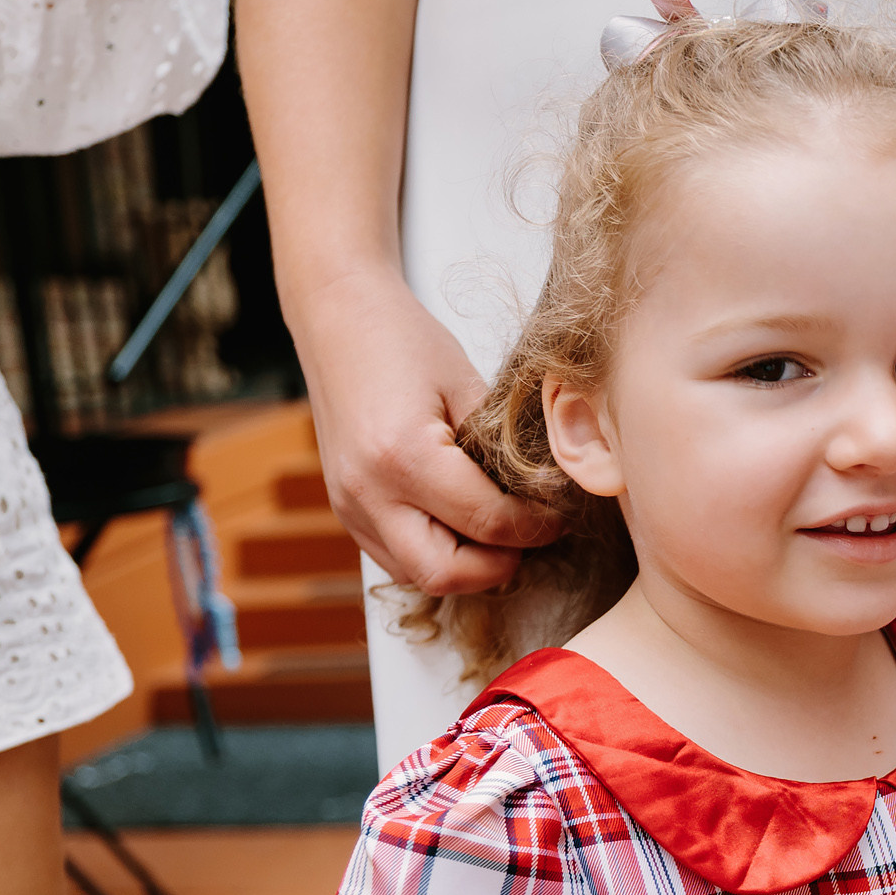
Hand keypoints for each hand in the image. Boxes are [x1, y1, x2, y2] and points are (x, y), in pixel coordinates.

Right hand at [291, 267, 562, 592]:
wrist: (337, 317)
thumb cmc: (403, 340)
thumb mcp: (468, 384)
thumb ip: (503, 448)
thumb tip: (546, 495)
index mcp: (402, 455)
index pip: (487, 523)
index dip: (535, 528)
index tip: (559, 516)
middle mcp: (368, 492)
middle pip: (446, 574)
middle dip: (499, 565)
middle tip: (530, 535)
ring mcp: (350, 506)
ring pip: (419, 577)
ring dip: (467, 567)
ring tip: (499, 530)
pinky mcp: (345, 510)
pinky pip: (397, 559)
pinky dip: (436, 555)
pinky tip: (461, 524)